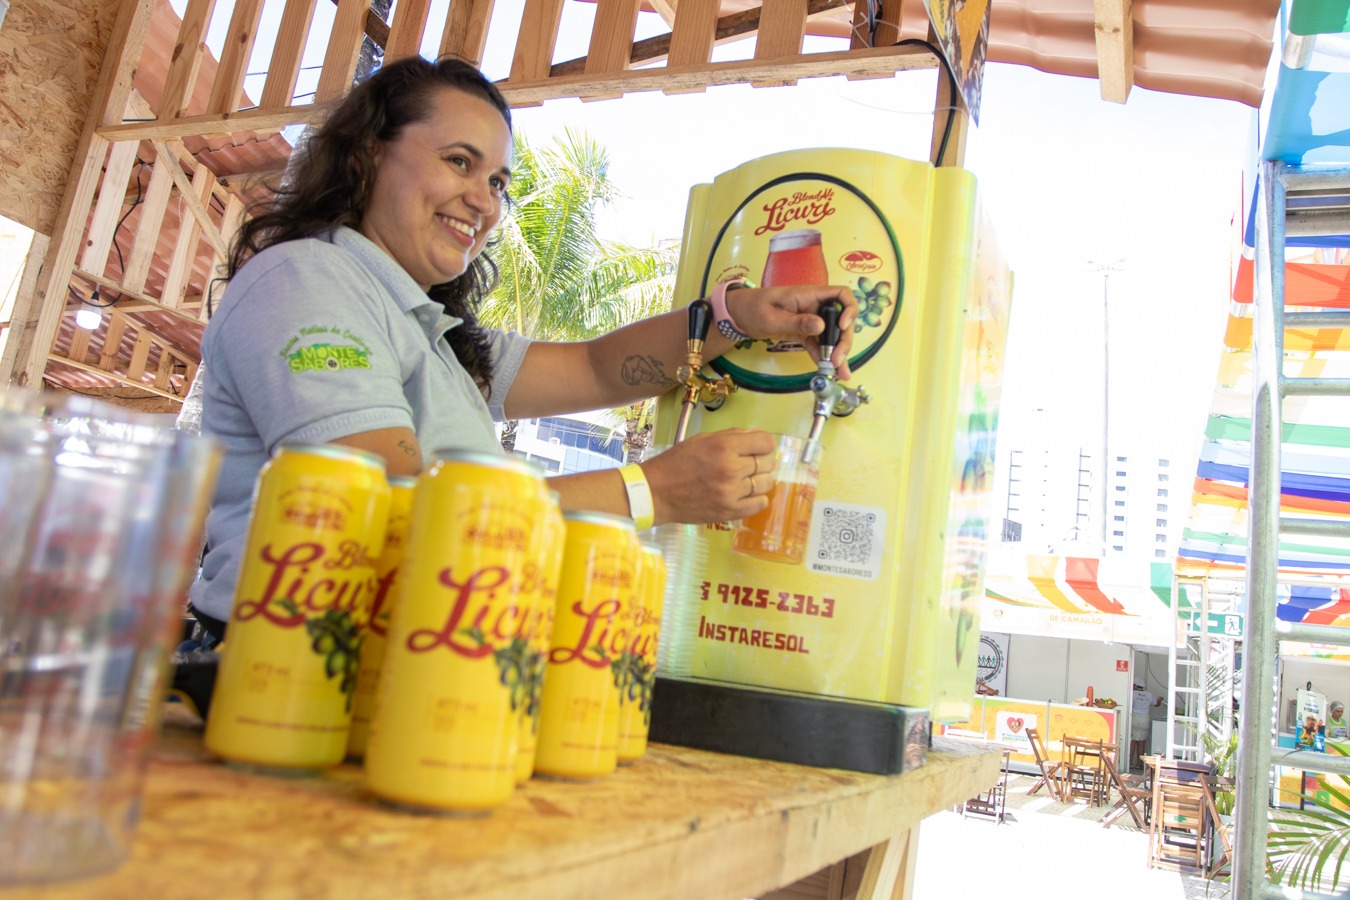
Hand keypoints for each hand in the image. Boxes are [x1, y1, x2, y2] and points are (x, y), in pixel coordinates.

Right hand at [642, 429, 778, 524]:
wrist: (656, 492)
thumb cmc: (677, 462)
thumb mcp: (702, 440)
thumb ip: (731, 436)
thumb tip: (756, 437)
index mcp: (724, 446)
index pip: (766, 442)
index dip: (764, 444)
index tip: (758, 448)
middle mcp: (731, 468)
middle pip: (768, 463)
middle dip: (762, 461)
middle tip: (750, 464)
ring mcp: (732, 492)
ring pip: (766, 483)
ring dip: (760, 480)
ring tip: (747, 480)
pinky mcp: (730, 512)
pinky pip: (760, 504)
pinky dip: (758, 498)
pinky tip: (746, 494)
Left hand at [725, 284, 858, 378]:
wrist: (739, 315)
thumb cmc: (753, 308)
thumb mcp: (772, 317)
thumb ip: (796, 322)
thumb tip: (820, 326)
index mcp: (810, 295)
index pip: (841, 295)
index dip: (849, 309)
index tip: (842, 327)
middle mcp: (815, 307)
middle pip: (841, 320)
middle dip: (843, 340)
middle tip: (837, 360)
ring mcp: (812, 320)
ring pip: (833, 335)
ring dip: (838, 352)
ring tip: (840, 372)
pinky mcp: (805, 332)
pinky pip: (819, 344)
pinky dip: (825, 356)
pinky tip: (829, 370)